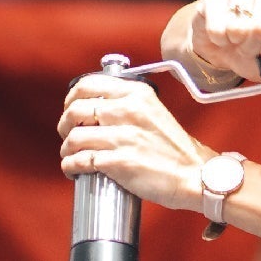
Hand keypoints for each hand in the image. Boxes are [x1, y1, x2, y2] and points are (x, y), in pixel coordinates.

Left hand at [56, 76, 212, 212]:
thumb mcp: (154, 112)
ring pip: (74, 137)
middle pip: (75, 110)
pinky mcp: (119, 162)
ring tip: (71, 156)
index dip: (72, 98)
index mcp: (137, 94)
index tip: (71, 109)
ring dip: (66, 149)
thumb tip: (96, 109)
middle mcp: (128, 111)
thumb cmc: (175, 149)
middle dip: (64, 125)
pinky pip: (80, 160)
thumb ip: (128, 105)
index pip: (89, 84)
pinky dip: (70, 166)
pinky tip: (74, 170)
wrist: (195, 176)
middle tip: (68, 134)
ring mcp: (123, 137)